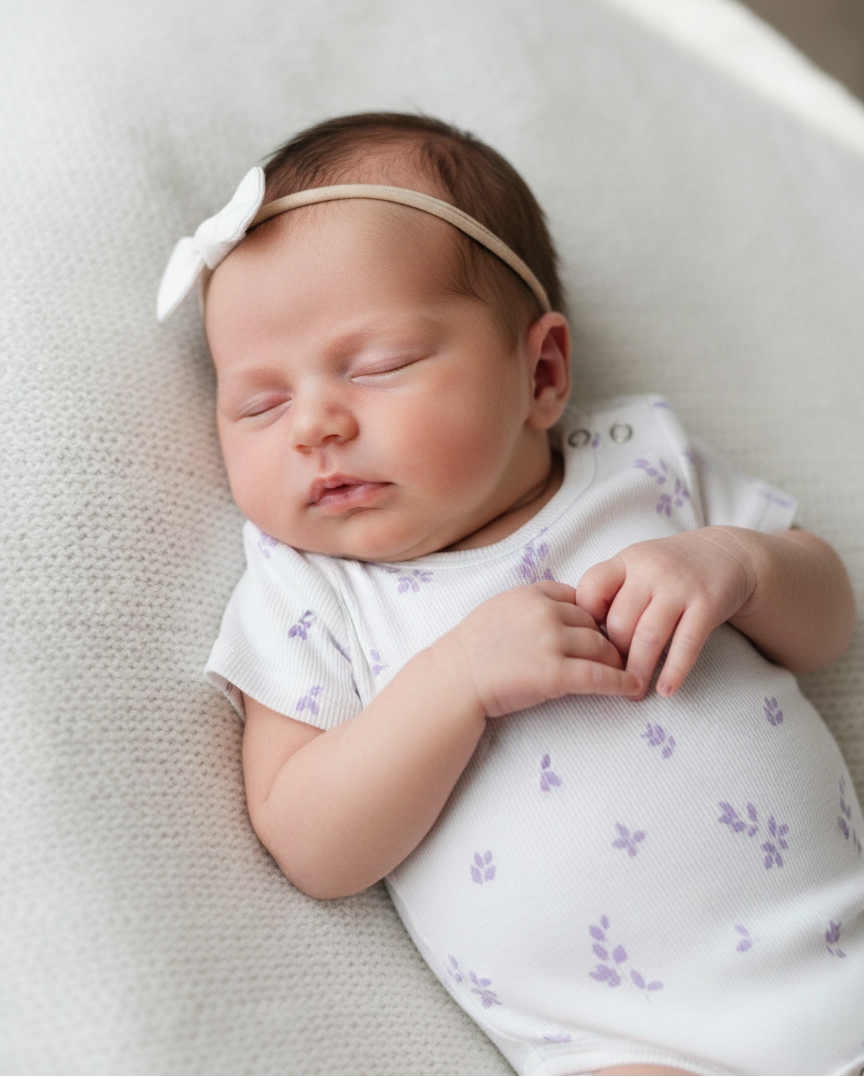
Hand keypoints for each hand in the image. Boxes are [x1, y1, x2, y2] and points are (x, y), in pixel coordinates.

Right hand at [435, 580, 642, 717]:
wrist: (453, 680)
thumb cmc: (471, 650)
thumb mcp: (499, 609)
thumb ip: (530, 606)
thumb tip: (561, 610)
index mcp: (532, 594)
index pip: (578, 598)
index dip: (591, 616)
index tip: (599, 631)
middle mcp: (545, 612)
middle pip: (593, 622)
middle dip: (607, 639)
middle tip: (620, 655)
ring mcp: (551, 642)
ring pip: (601, 646)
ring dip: (617, 661)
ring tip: (628, 671)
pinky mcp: (555, 673)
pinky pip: (600, 676)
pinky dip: (621, 683)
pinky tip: (633, 688)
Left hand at [576, 528, 756, 696]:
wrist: (727, 554)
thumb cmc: (671, 569)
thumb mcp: (637, 567)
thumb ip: (612, 592)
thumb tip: (582, 635)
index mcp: (626, 561)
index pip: (590, 590)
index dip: (584, 621)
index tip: (588, 644)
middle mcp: (649, 570)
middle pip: (618, 621)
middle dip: (612, 656)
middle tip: (612, 678)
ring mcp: (679, 586)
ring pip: (648, 636)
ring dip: (638, 670)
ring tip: (633, 692)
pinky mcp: (707, 603)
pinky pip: (686, 644)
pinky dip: (674, 671)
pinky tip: (666, 689)